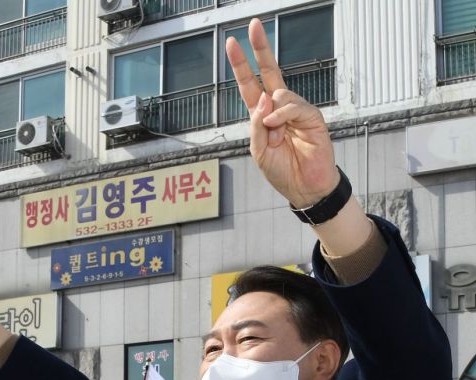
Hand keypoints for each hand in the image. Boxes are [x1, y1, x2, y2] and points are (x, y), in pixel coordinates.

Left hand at [225, 19, 337, 208]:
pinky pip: (293, 105)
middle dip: (261, 49)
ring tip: (276, 135)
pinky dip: (282, 115)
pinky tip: (278, 128)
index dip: (241, 65)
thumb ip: (255, 125)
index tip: (233, 43)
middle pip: (269, 71)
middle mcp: (279, 108)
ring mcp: (295, 110)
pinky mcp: (311, 116)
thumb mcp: (258, 151)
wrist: (304, 187)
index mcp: (262, 115)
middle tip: (253, 26)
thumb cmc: (282, 171)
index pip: (250, 85)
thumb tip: (263, 97)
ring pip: (279, 93)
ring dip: (271, 114)